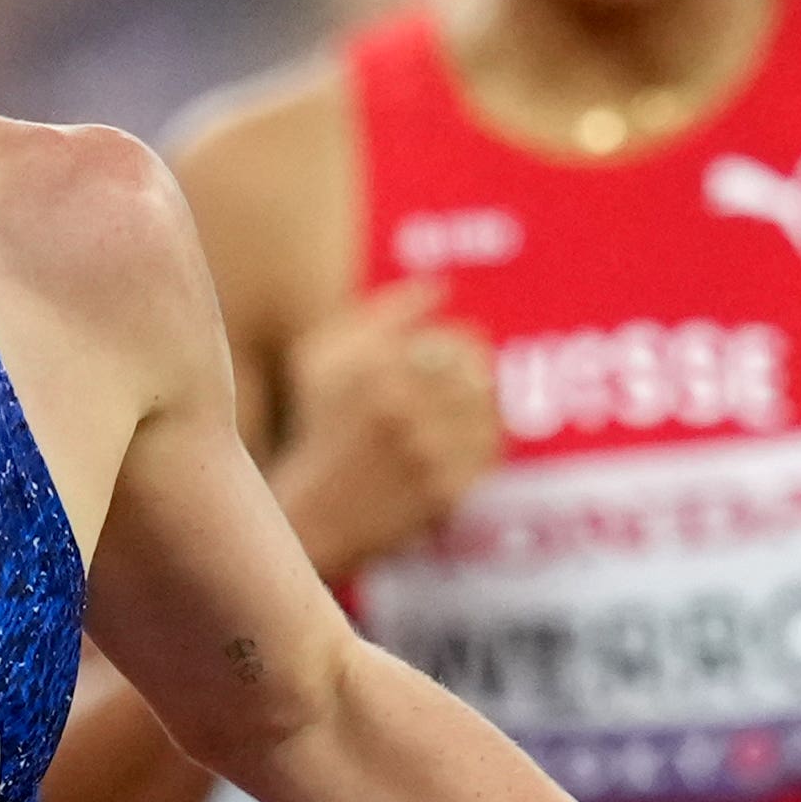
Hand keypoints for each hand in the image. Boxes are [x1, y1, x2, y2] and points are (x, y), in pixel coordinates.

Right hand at [276, 281, 499, 574]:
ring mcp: (425, 452)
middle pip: (479, 375)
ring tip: (453, 422)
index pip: (459, 341)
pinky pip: (489, 453)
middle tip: (455, 395)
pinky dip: (481, 447)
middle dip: (474, 382)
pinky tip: (454, 451)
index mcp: (373, 366)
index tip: (452, 362)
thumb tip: (444, 287)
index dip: (464, 349)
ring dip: (480, 414)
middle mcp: (400, 406)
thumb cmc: (318, 426)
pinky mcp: (443, 491)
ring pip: (490, 413)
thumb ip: (384, 312)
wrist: (310, 514)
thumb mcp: (324, 356)